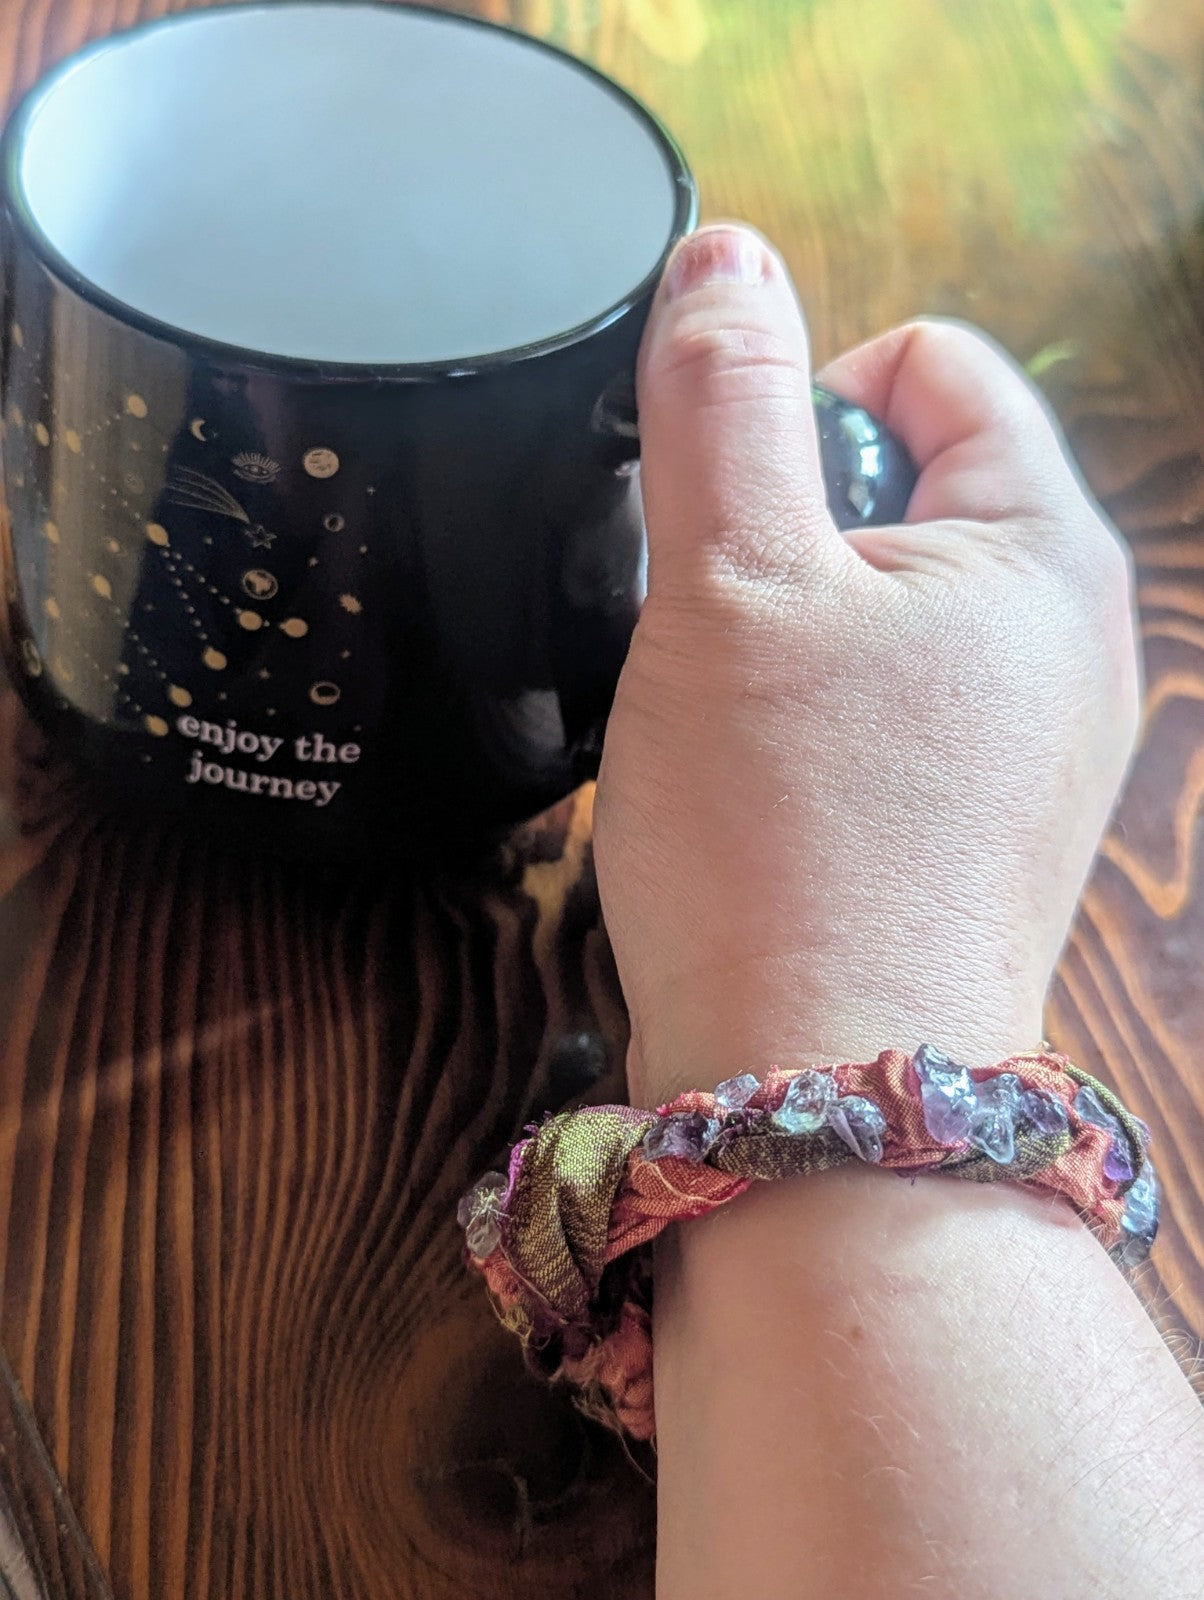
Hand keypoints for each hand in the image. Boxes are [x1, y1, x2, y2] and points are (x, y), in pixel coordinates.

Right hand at [593, 224, 1139, 1106]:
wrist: (813, 1092)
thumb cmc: (783, 841)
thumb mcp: (729, 585)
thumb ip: (724, 400)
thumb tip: (727, 260)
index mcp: (1045, 549)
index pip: (928, 364)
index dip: (801, 398)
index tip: (724, 509)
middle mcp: (1068, 641)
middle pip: (901, 484)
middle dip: (784, 534)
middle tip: (722, 638)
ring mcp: (1030, 741)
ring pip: (877, 604)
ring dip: (780, 633)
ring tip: (737, 726)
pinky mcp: (977, 820)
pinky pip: (879, 705)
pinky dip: (804, 717)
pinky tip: (761, 788)